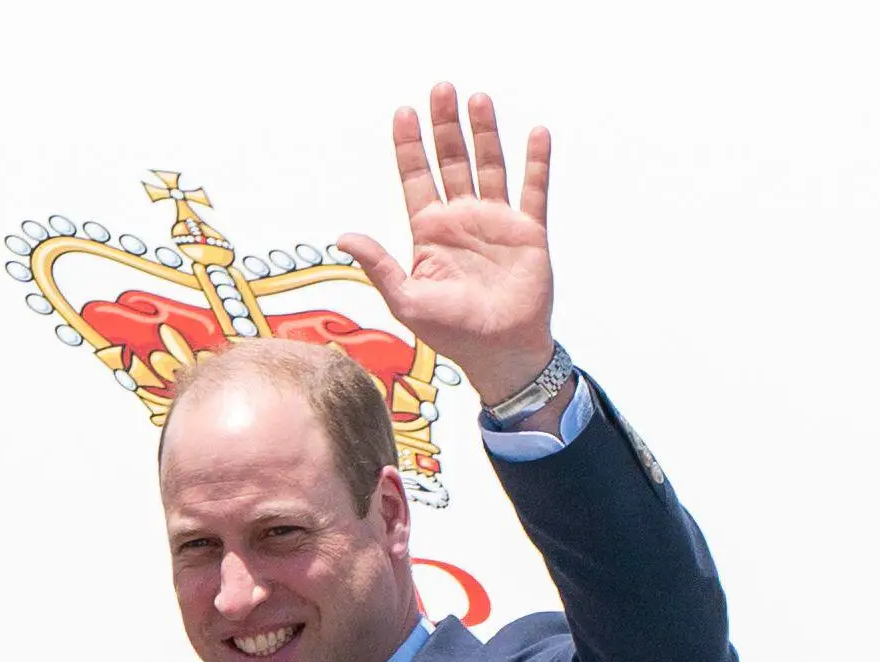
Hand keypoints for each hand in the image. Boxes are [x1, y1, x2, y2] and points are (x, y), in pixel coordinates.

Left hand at [338, 85, 556, 405]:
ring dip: (485, 133)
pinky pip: (533, 189)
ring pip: (489, 165)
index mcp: (431, 232)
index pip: (416, 178)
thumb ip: (378, 264)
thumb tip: (343, 235)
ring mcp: (496, 222)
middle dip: (445, 126)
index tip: (404, 113)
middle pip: (451, 161)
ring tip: (478, 99)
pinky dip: (536, 162)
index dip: (409, 146)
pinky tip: (536, 133)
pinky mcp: (529, 232)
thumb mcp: (406, 300)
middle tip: (441, 90)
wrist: (499, 352)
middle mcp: (462, 219)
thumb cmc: (451, 333)